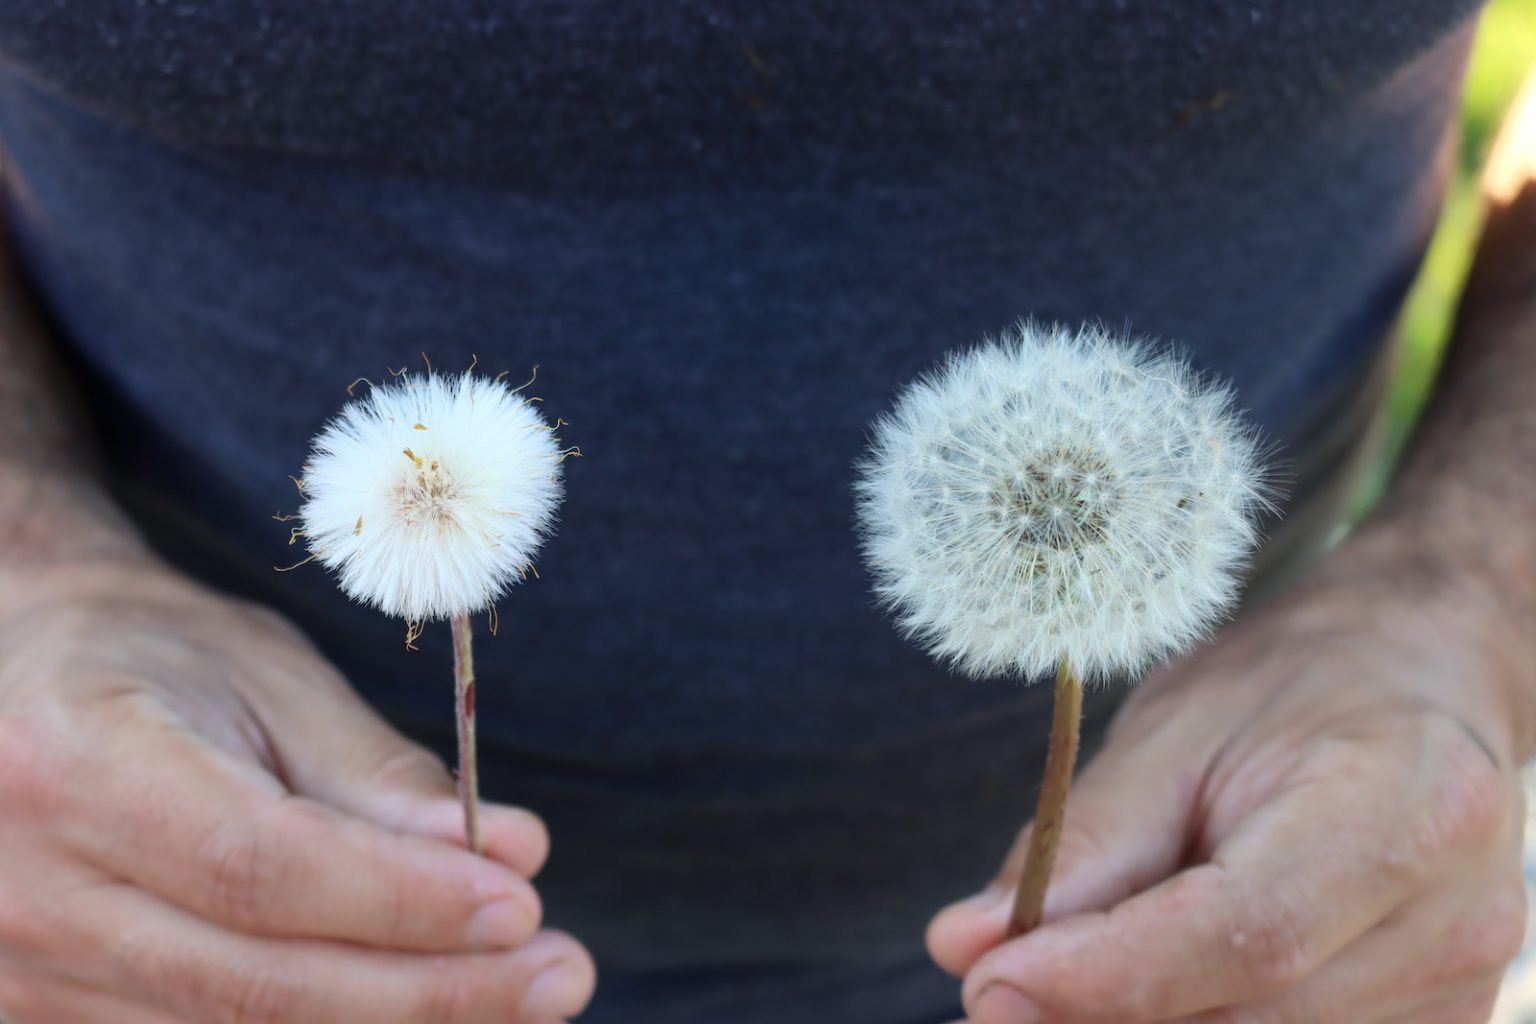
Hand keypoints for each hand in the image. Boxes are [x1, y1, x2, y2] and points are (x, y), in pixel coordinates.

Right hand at [0, 559, 594, 1022]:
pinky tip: (422, 1009)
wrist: (14, 680)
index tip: (523, 906)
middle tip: (560, 976)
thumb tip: (512, 858)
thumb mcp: (267, 677)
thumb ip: (378, 776)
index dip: (402, 900)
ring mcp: (18, 977)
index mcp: (80, 767)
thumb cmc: (156, 658)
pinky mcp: (39, 1020)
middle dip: (429, 994)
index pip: (263, 868)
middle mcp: (27, 892)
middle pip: (253, 986)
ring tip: (517, 998)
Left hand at [927, 536, 1529, 1022]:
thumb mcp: (1171, 732)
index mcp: (1400, 808)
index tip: (987, 986)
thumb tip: (965, 946)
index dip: (1106, 975)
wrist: (1410, 682)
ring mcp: (1458, 986)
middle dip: (1099, 1017)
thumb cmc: (1285, 692)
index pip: (1246, 932)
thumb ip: (1080, 846)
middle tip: (991, 999)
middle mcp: (1453, 918)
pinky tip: (1131, 995)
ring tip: (1051, 983)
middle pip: (1250, 1019)